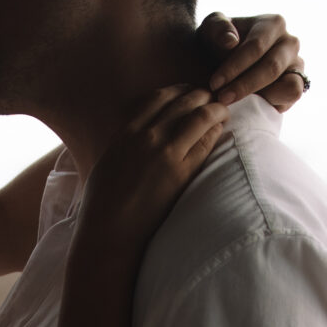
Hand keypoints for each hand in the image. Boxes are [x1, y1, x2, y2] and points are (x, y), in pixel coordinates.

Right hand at [77, 84, 230, 243]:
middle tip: (213, 98)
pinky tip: (221, 130)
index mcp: (125, 133)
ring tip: (224, 110)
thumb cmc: (102, 206)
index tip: (188, 93)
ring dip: (215, 108)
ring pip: (200, 115)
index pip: (158, 97)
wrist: (108, 235)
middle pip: (182, 101)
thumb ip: (123, 145)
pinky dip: (216, 131)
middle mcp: (145, 137)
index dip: (178, 91)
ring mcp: (164, 153)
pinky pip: (205, 142)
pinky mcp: (180, 173)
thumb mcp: (107, 164)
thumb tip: (133, 140)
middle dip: (201, 95)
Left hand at [197, 11, 308, 111]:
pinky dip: (274, 102)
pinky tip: (250, 104)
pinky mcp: (297, 85)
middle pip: (271, 67)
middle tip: (222, 98)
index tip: (214, 83)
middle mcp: (290, 42)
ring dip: (260, 96)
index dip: (234, 67)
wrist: (219, 65)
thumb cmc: (217, 44)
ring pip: (287, 83)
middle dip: (244, 85)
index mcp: (273, 24)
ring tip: (236, 103)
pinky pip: (293, 94)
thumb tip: (231, 42)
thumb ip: (217, 28)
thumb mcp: (210, 30)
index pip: (256, 46)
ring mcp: (296, 64)